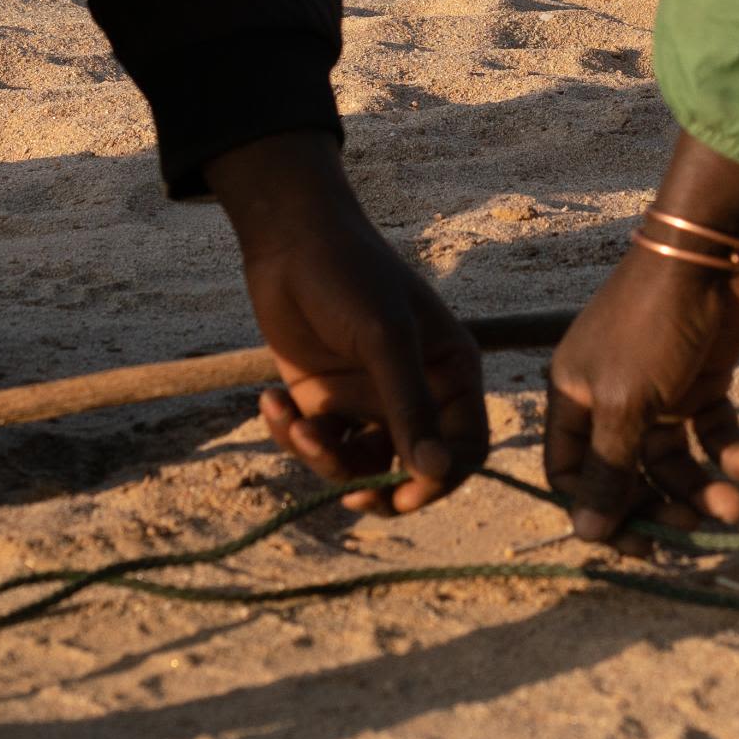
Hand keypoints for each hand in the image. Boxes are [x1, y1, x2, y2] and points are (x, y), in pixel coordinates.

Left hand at [205, 132, 487, 512]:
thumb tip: (435, 473)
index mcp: (451, 374)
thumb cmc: (351, 276)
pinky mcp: (328, 404)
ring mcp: (370, 402)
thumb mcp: (385, 339)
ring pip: (362, 468)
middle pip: (415, 472)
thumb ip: (410, 407)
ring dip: (325, 459)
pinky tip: (271, 401)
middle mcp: (417, 395)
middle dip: (379, 488)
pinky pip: (321, 447)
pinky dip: (293, 436)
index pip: (466, 448)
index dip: (441, 480)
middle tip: (350, 496)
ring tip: (296, 425)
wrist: (288, 243)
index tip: (402, 495)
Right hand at [543, 133, 738, 545]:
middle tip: (693, 531)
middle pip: (629, 475)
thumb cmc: (652, 325)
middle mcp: (612, 399)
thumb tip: (586, 533)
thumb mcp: (625, 403)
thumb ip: (610, 469)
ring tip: (737, 506)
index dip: (600, 512)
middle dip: (661, 505)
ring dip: (705, 488)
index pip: (573, 474)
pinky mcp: (704, 381)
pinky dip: (736, 453)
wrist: (713, 256)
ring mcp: (660, 391)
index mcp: (574, 398)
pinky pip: (714, 433)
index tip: (638, 545)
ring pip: (677, 460)